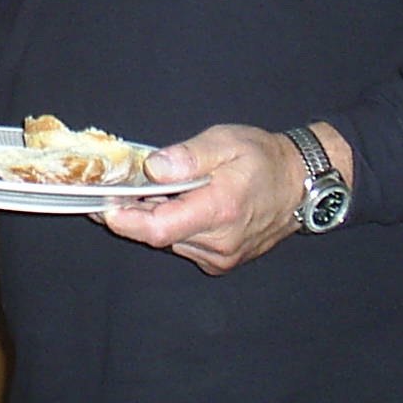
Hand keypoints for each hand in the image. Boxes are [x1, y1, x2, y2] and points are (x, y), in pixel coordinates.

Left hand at [98, 123, 308, 271]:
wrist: (300, 185)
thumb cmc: (262, 158)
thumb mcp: (226, 142)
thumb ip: (188, 156)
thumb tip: (153, 168)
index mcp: (219, 210)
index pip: (157, 228)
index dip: (124, 218)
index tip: (102, 202)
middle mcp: (219, 242)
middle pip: (157, 235)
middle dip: (131, 213)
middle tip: (111, 188)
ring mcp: (220, 256)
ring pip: (169, 240)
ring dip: (152, 218)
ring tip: (145, 190)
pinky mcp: (221, 260)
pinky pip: (184, 244)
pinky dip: (171, 225)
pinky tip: (172, 204)